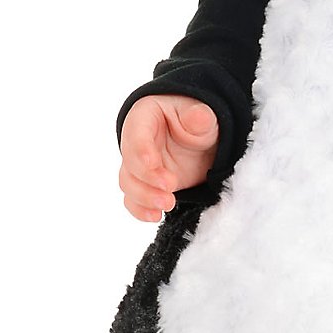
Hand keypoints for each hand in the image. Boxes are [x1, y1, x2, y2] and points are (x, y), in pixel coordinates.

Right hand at [118, 95, 219, 221]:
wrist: (201, 141)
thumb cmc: (196, 123)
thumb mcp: (203, 117)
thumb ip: (200, 118)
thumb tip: (199, 116)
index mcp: (144, 117)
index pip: (136, 134)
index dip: (142, 151)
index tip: (153, 164)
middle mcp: (135, 143)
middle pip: (130, 163)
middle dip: (148, 179)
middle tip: (170, 187)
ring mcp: (139, 167)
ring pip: (129, 184)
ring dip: (145, 197)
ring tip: (168, 203)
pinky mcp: (145, 186)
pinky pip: (134, 200)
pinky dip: (141, 210)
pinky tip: (155, 216)